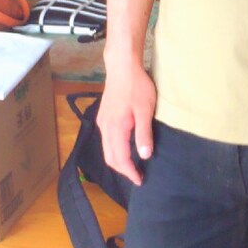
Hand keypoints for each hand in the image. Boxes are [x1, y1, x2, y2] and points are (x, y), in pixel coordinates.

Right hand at [97, 60, 156, 185]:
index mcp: (115, 128)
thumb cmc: (136, 86)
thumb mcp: (145, 110)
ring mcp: (102, 121)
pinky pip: (106, 140)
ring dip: (118, 160)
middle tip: (137, 176)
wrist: (122, 67)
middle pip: (110, 158)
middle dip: (122, 170)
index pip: (120, 159)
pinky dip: (114, 150)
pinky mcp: (103, 116)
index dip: (130, 172)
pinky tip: (125, 148)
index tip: (140, 180)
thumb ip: (144, 134)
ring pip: (106, 149)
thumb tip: (144, 156)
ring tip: (132, 166)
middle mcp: (105, 127)